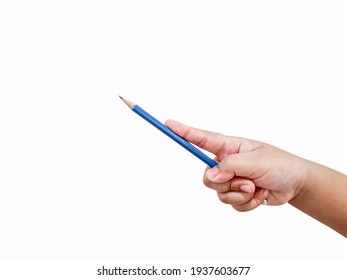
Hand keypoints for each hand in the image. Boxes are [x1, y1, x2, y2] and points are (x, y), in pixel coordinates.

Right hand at [165, 119, 305, 210]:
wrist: (295, 184)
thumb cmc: (279, 164)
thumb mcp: (254, 160)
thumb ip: (229, 166)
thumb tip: (208, 176)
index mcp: (229, 147)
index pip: (201, 139)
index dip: (184, 132)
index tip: (168, 125)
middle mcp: (226, 163)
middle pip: (207, 177)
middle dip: (226, 183)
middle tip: (246, 180)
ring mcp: (231, 180)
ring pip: (219, 193)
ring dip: (241, 193)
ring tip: (256, 186)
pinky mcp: (237, 194)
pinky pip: (231, 204)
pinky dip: (247, 202)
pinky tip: (259, 195)